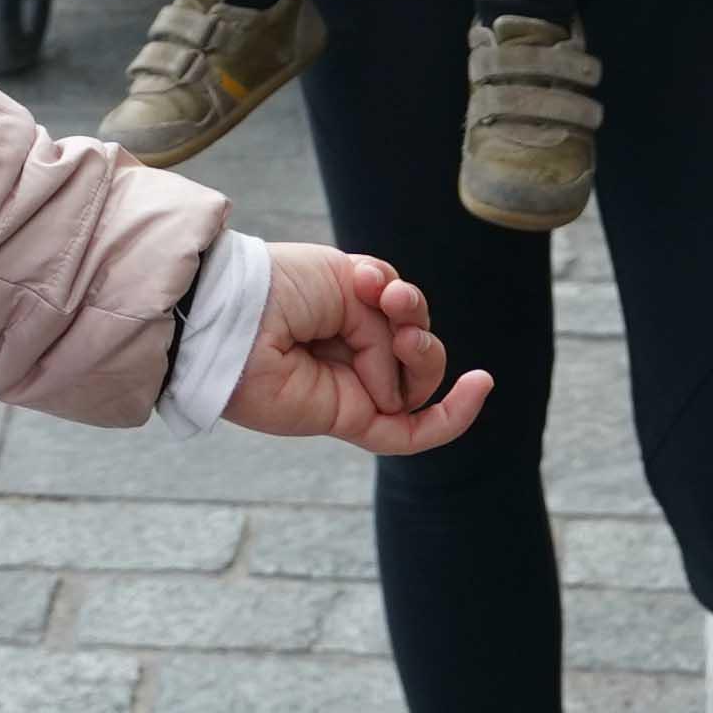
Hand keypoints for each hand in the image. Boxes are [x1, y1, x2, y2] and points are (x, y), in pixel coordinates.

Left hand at [213, 242, 493, 456]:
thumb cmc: (278, 287)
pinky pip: (413, 432)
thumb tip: (394, 378)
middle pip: (416, 349)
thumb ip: (383, 324)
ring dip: (425, 354)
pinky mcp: (351, 420)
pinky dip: (453, 415)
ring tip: (402, 336)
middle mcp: (350, 350)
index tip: (373, 280)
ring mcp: (352, 387)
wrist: (232, 318)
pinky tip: (481, 385)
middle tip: (392, 305)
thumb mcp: (342, 281)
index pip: (400, 313)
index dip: (402, 298)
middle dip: (417, 325)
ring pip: (418, 383)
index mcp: (344, 309)